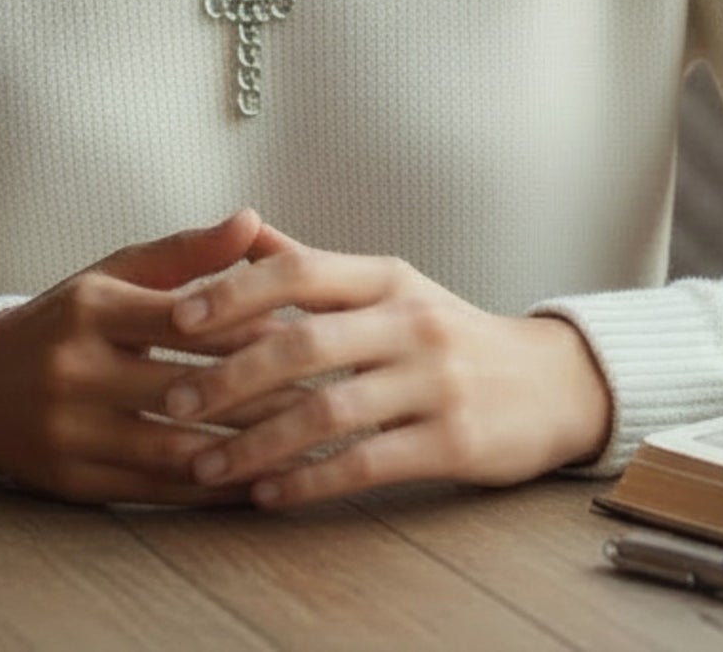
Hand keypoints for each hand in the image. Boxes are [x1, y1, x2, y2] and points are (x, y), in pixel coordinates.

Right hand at [0, 209, 307, 505]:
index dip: (249, 330)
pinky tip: (258, 485)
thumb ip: (188, 252)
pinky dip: (212, 492)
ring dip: (246, 454)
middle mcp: (75, 371)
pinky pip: (156, 493)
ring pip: (176, 451)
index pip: (186, 322)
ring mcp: (71, 433)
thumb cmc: (69, 320)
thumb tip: (254, 220)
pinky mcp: (73, 483)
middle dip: (260, 397)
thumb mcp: (117, 274)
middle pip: (185, 391)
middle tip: (326, 398)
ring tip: (306, 447)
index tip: (308, 335)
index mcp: (90, 308)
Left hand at [156, 220, 612, 510]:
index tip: (177, 318)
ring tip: (205, 464)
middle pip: (305, 343)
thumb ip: (312, 264)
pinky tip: (268, 494)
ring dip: (258, 442)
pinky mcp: (454, 440)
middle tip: (174, 401)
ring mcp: (435, 382)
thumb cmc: (447, 333)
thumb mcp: (388, 286)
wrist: (548, 382)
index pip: (299, 271)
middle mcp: (410, 321)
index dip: (234, 292)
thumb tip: (239, 227)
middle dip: (230, 376)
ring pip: (329, 410)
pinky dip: (311, 480)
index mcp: (386, 277)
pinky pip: (368, 463)